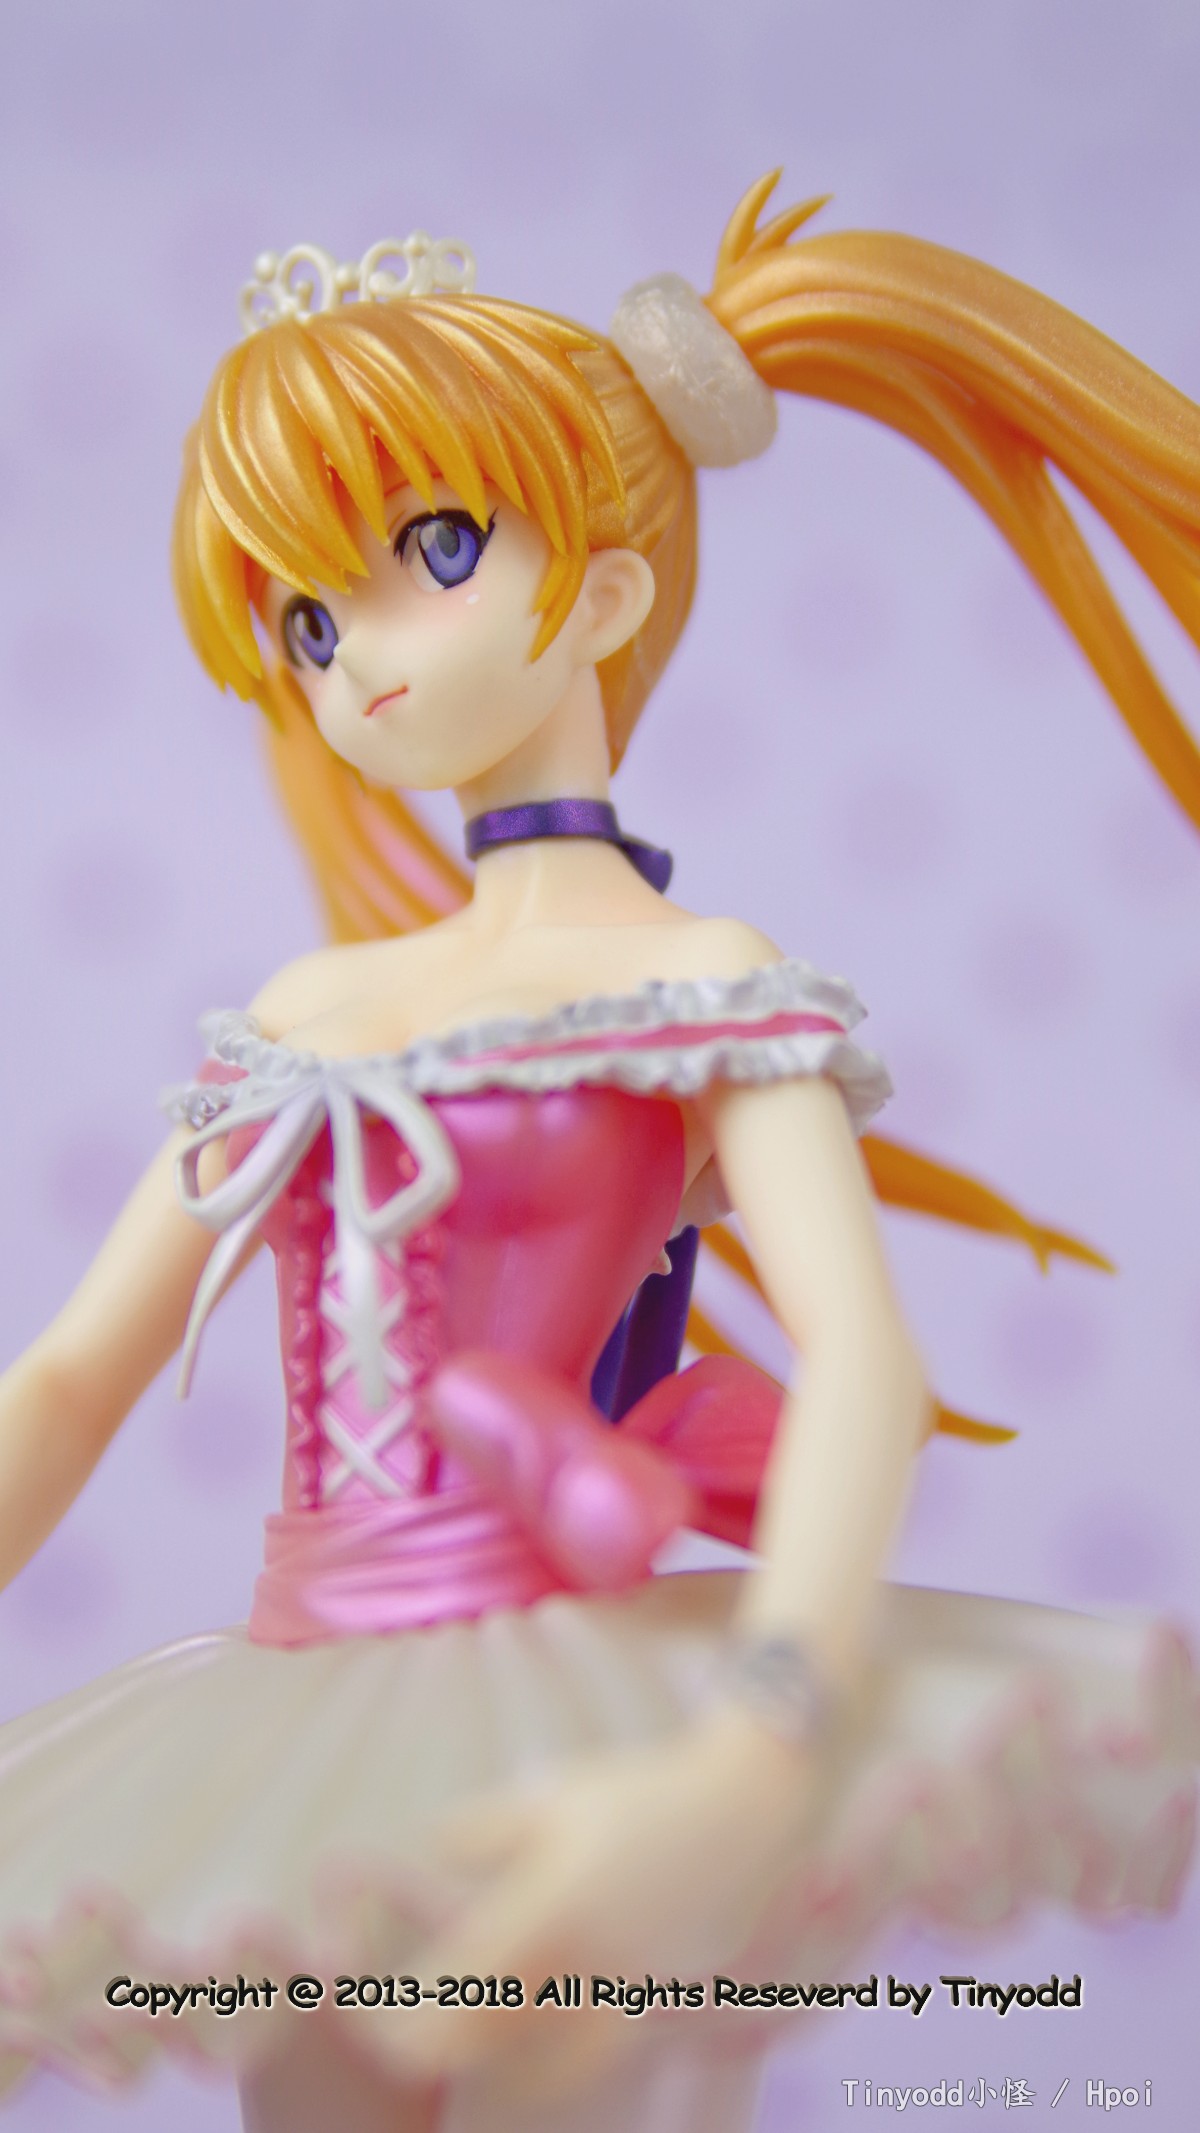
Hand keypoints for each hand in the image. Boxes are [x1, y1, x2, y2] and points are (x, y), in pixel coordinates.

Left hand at [381, 1709, 812, 2107]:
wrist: (747, 1808)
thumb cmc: (640, 1795)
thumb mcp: (551, 1797)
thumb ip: (480, 1831)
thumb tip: (433, 1851)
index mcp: (552, 1908)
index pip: (458, 1991)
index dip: (406, 2017)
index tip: (376, 2016)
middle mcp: (588, 1963)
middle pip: (491, 2041)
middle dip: (437, 2048)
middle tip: (403, 2042)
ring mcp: (629, 1993)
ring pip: (542, 2066)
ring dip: (495, 2064)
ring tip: (464, 2050)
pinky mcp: (661, 2005)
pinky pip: (592, 2056)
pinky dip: (551, 2065)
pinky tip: (532, 2051)